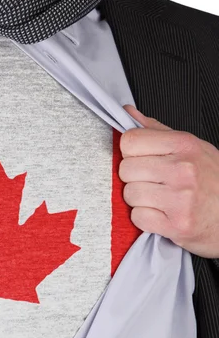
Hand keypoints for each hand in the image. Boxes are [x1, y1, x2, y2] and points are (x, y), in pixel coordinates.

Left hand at [120, 105, 218, 257]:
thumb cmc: (213, 181)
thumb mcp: (192, 148)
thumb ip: (156, 131)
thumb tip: (127, 113)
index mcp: (185, 145)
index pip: (130, 141)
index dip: (130, 152)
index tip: (141, 159)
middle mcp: (183, 169)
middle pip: (126, 169)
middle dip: (134, 178)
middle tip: (153, 182)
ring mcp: (181, 198)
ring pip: (129, 194)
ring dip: (139, 200)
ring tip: (159, 199)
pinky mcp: (177, 224)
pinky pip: (138, 217)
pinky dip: (146, 219)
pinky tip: (162, 214)